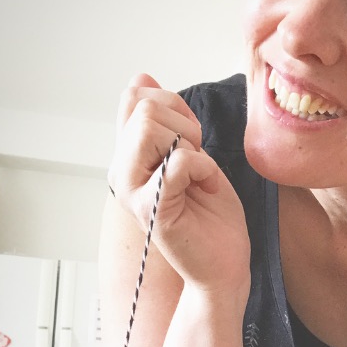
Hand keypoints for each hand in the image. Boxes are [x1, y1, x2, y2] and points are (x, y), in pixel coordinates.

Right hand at [108, 73, 249, 293]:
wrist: (224, 267)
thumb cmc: (212, 219)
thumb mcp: (192, 158)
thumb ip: (167, 124)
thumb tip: (141, 79)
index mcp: (129, 157)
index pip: (133, 99)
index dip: (173, 106)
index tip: (192, 139)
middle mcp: (122, 173)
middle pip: (142, 108)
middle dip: (185, 123)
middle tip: (200, 158)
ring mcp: (133, 192)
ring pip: (149, 128)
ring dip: (190, 145)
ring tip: (201, 174)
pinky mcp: (153, 211)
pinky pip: (175, 162)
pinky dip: (203, 168)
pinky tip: (209, 188)